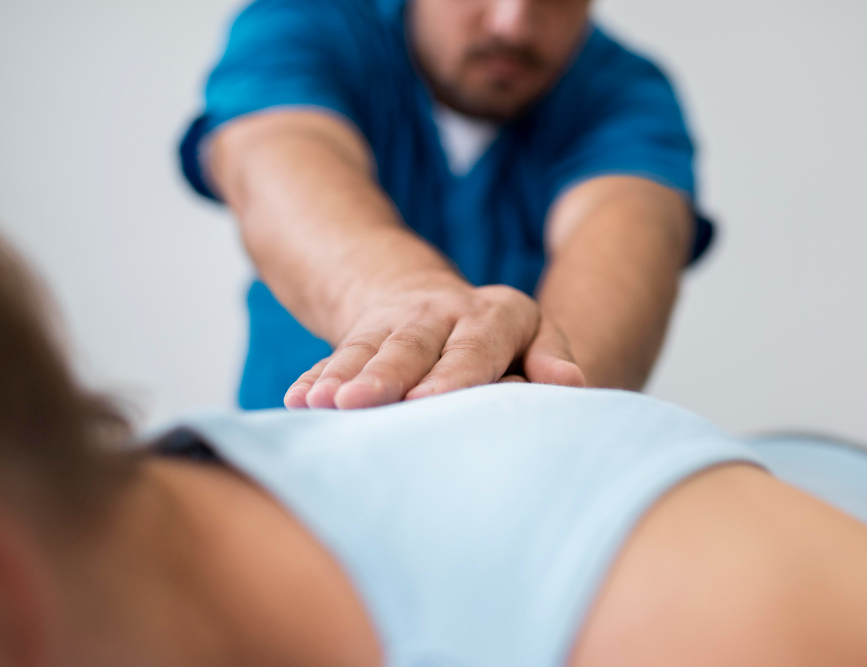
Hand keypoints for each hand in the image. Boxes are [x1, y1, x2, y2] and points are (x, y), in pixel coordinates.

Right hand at [284, 281, 584, 408]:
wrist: (438, 302)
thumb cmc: (499, 337)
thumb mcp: (534, 333)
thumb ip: (551, 355)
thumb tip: (570, 382)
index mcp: (494, 315)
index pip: (474, 347)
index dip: (452, 375)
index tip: (429, 402)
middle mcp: (442, 313)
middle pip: (411, 345)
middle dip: (383, 376)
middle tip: (357, 404)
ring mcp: (395, 321)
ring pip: (365, 347)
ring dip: (340, 377)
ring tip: (316, 403)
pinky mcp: (360, 334)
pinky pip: (334, 356)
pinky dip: (315, 379)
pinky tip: (296, 401)